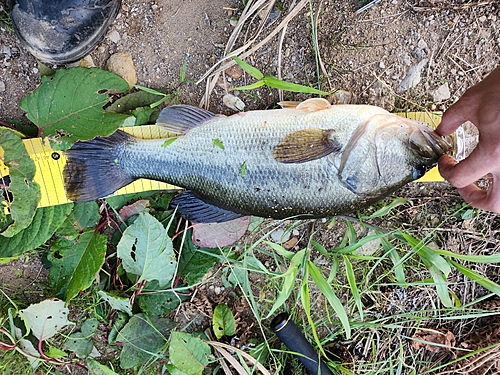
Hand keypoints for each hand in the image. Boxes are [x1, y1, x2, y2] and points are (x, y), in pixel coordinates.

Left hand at [436, 66, 499, 211]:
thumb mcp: (474, 99)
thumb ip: (452, 119)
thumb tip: (442, 130)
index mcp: (494, 153)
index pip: (460, 177)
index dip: (445, 171)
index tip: (445, 162)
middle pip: (493, 203)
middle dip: (474, 198)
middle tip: (465, 185)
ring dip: (497, 194)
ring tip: (487, 182)